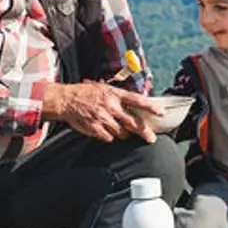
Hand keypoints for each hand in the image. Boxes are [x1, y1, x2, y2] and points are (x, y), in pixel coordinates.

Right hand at [43, 81, 158, 142]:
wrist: (66, 99)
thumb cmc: (86, 93)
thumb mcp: (105, 89)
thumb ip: (120, 97)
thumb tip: (136, 104)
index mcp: (115, 94)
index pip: (137, 100)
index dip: (150, 107)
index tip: (161, 113)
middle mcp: (111, 106)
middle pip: (133, 122)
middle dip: (144, 131)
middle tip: (151, 138)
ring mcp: (103, 118)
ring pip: (121, 132)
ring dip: (123, 133)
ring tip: (117, 127)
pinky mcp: (95, 128)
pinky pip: (108, 138)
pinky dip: (109, 136)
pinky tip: (105, 130)